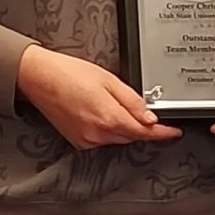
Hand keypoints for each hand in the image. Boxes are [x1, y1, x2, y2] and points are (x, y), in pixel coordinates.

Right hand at [16, 45, 181, 149]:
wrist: (40, 78)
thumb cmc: (70, 73)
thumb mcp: (109, 80)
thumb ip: (133, 101)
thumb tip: (150, 117)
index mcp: (108, 118)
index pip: (144, 132)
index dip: (163, 133)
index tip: (174, 132)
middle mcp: (97, 134)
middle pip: (132, 136)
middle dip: (143, 127)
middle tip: (149, 112)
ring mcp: (86, 140)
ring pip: (118, 139)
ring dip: (125, 127)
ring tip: (116, 104)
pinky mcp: (78, 141)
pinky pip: (103, 139)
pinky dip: (110, 130)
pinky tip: (104, 113)